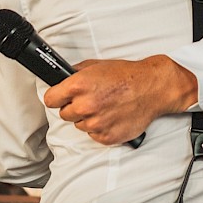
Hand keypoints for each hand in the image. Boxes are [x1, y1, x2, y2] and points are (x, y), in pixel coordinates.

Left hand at [43, 56, 197, 145]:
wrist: (152, 88)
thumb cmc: (127, 76)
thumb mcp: (96, 65)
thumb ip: (76, 74)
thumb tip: (62, 80)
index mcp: (78, 86)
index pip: (50, 100)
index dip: (56, 98)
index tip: (60, 98)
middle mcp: (84, 106)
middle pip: (64, 114)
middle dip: (74, 107)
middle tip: (89, 100)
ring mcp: (96, 123)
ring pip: (79, 125)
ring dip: (88, 118)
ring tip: (104, 107)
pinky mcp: (106, 137)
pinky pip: (94, 135)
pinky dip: (100, 128)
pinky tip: (111, 116)